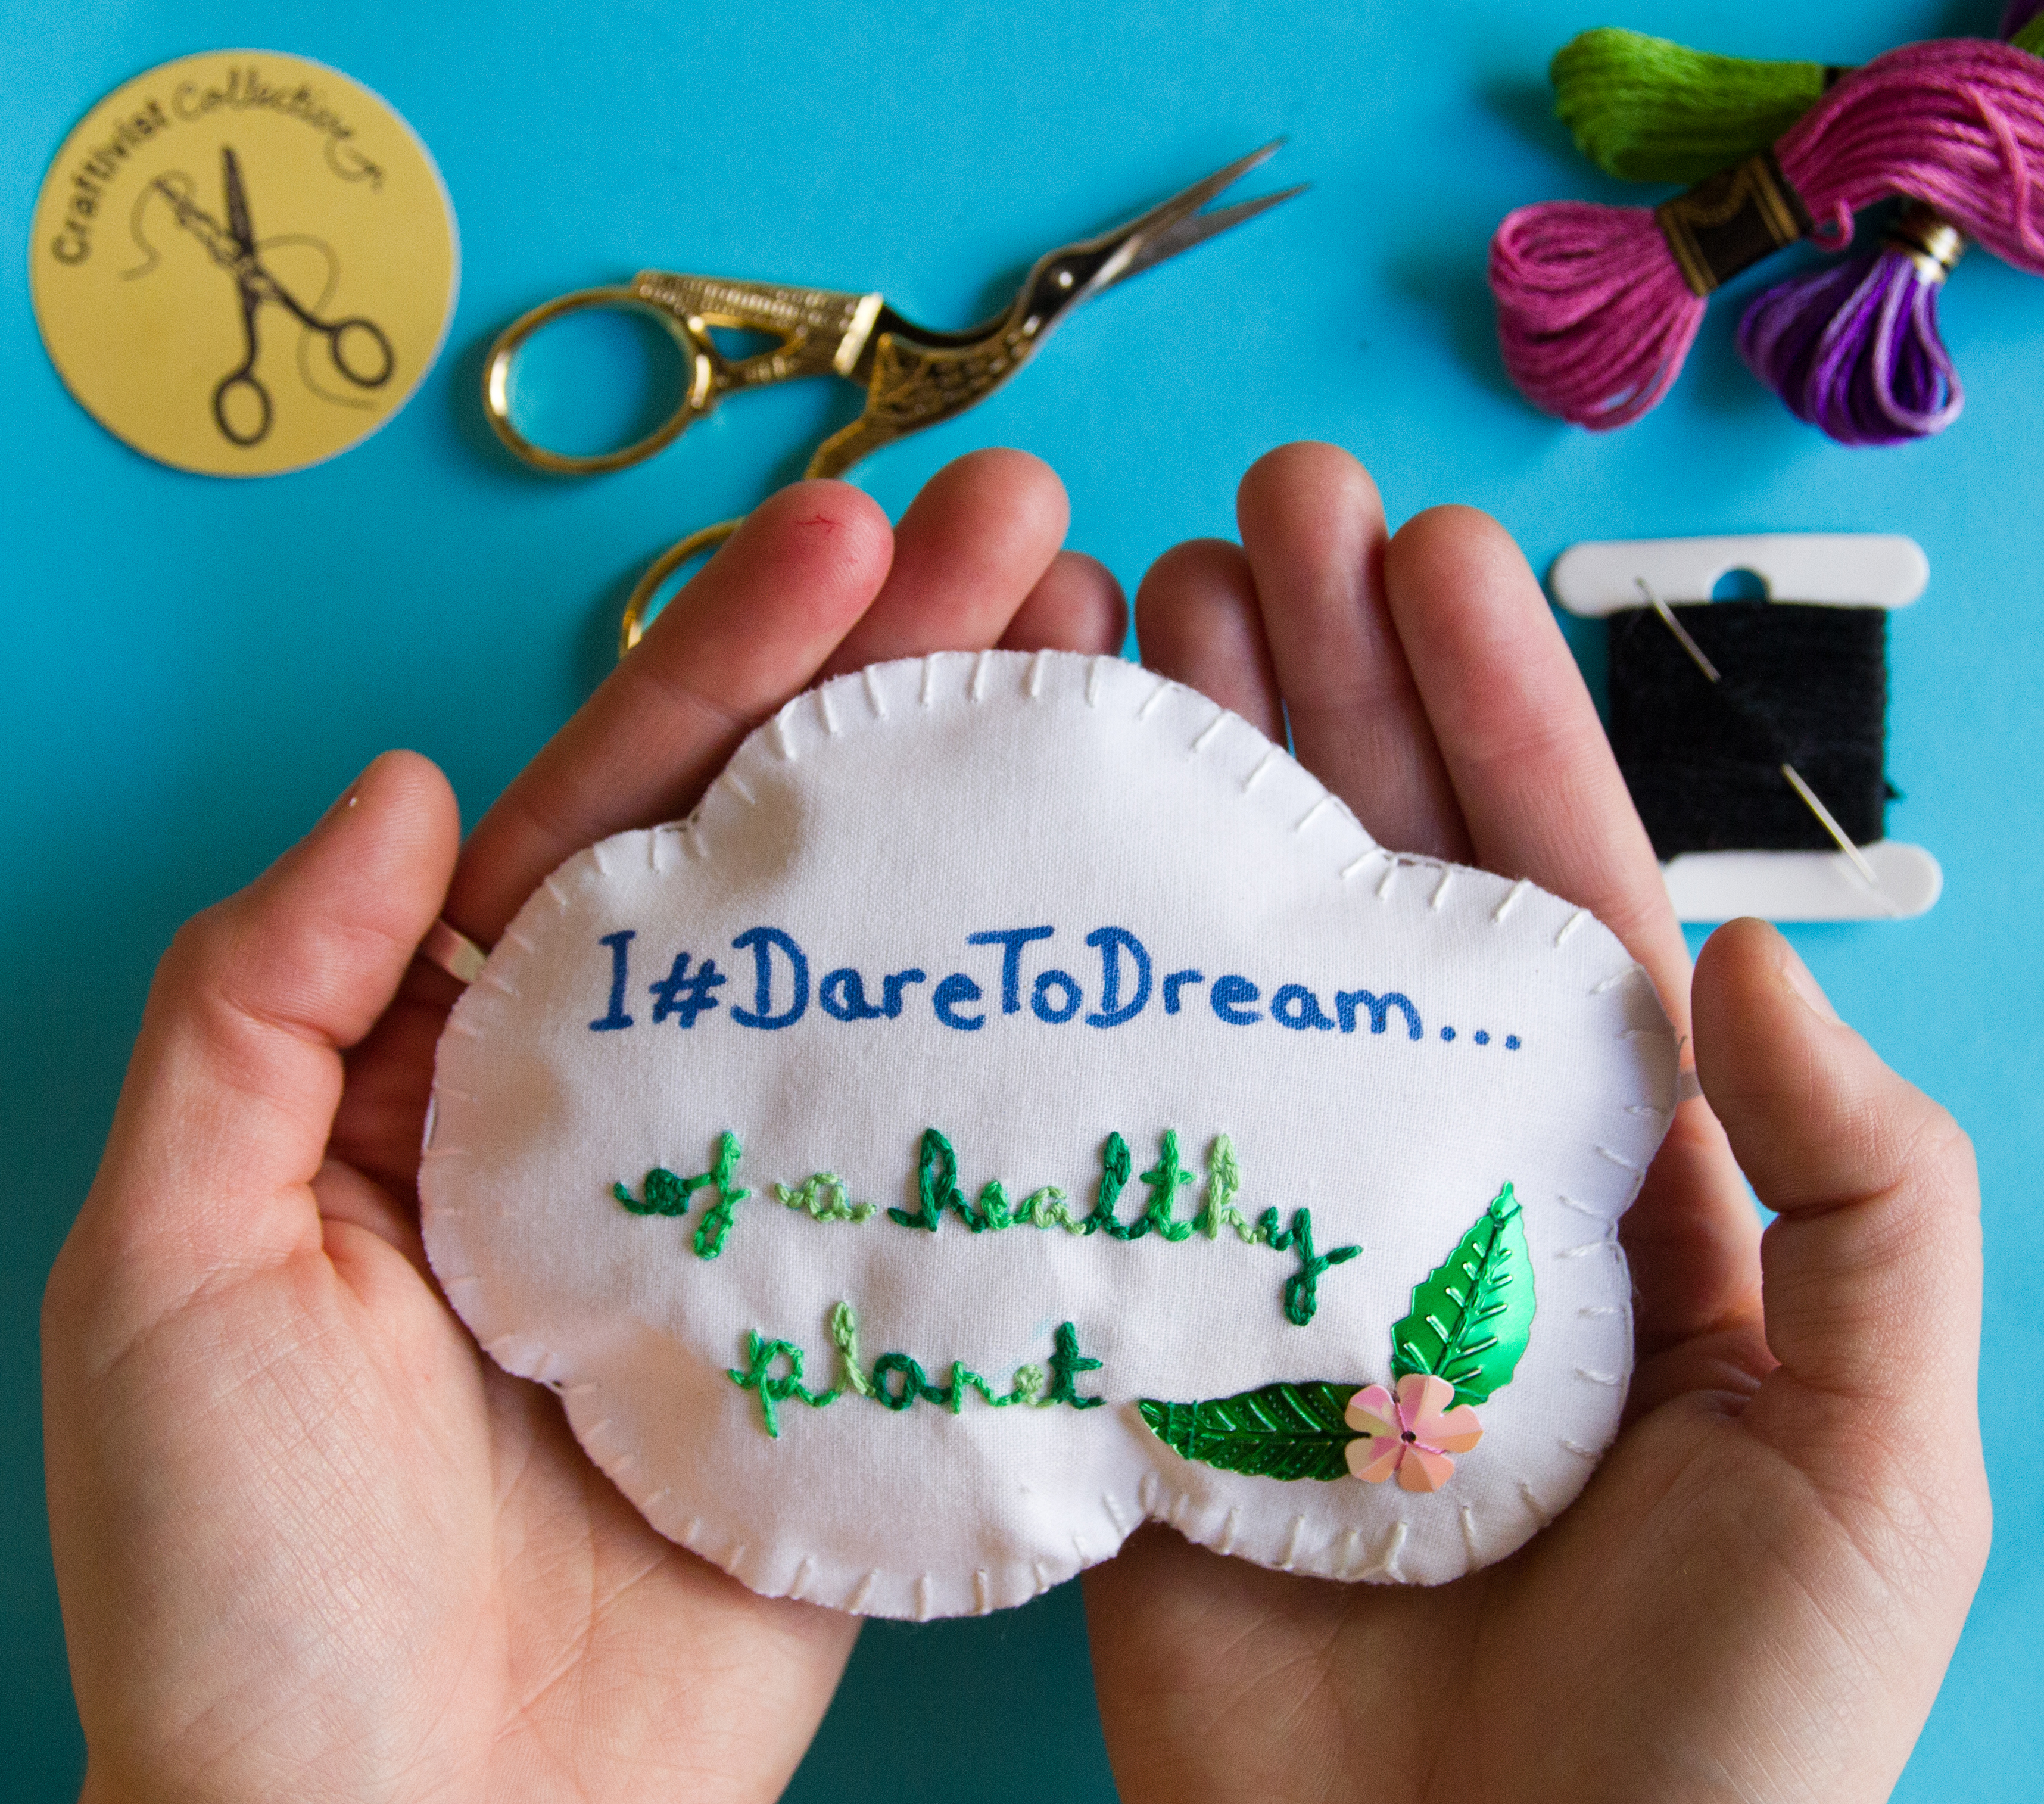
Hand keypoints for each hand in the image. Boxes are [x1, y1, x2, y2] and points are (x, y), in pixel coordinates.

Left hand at [41, 451, 1125, 1803]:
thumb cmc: (245, 1579)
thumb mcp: (172, 1258)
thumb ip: (257, 1006)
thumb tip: (403, 787)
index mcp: (457, 1066)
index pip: (606, 813)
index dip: (723, 665)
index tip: (850, 534)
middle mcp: (623, 1112)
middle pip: (774, 860)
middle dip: (894, 683)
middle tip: (1029, 537)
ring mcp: (759, 1214)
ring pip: (884, 978)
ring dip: (986, 823)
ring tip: (1107, 674)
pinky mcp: (858, 1334)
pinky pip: (954, 1163)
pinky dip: (1040, 1048)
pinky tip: (1130, 936)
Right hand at [1083, 444, 1988, 1803]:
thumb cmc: (1724, 1746)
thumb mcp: (1882, 1460)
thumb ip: (1870, 1195)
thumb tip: (1758, 952)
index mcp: (1613, 1184)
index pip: (1551, 898)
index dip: (1492, 718)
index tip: (1421, 553)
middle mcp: (1439, 1183)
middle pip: (1373, 896)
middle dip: (1320, 698)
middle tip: (1242, 524)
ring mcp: (1281, 1250)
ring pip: (1228, 978)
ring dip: (1191, 797)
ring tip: (1126, 619)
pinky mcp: (1152, 1345)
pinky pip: (1105, 1137)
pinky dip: (1067, 996)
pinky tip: (1028, 856)